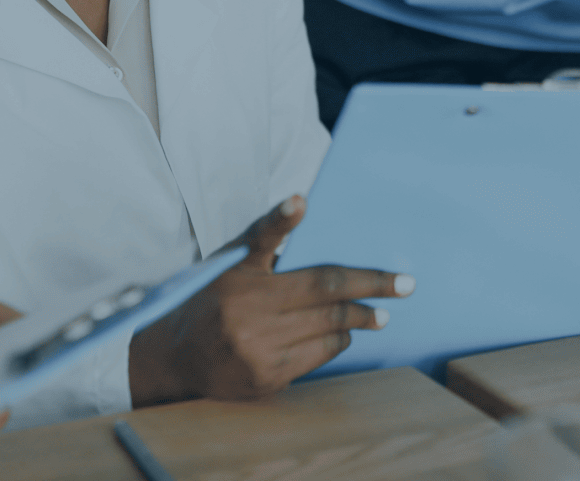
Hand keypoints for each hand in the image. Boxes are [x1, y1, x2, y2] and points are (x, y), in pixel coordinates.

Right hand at [128, 195, 412, 404]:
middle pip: (325, 293)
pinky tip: (344, 335)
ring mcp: (257, 348)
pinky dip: (337, 341)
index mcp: (238, 277)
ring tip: (380, 314)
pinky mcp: (266, 377)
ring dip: (360, 318)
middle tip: (404, 284)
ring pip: (328, 328)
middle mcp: (246, 312)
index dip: (283, 219)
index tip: (301, 201)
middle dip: (372, 286)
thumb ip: (263, 240)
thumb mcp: (227, 266)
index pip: (267, 241)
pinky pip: (319, 355)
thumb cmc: (209, 301)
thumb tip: (300, 204)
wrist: (174, 359)